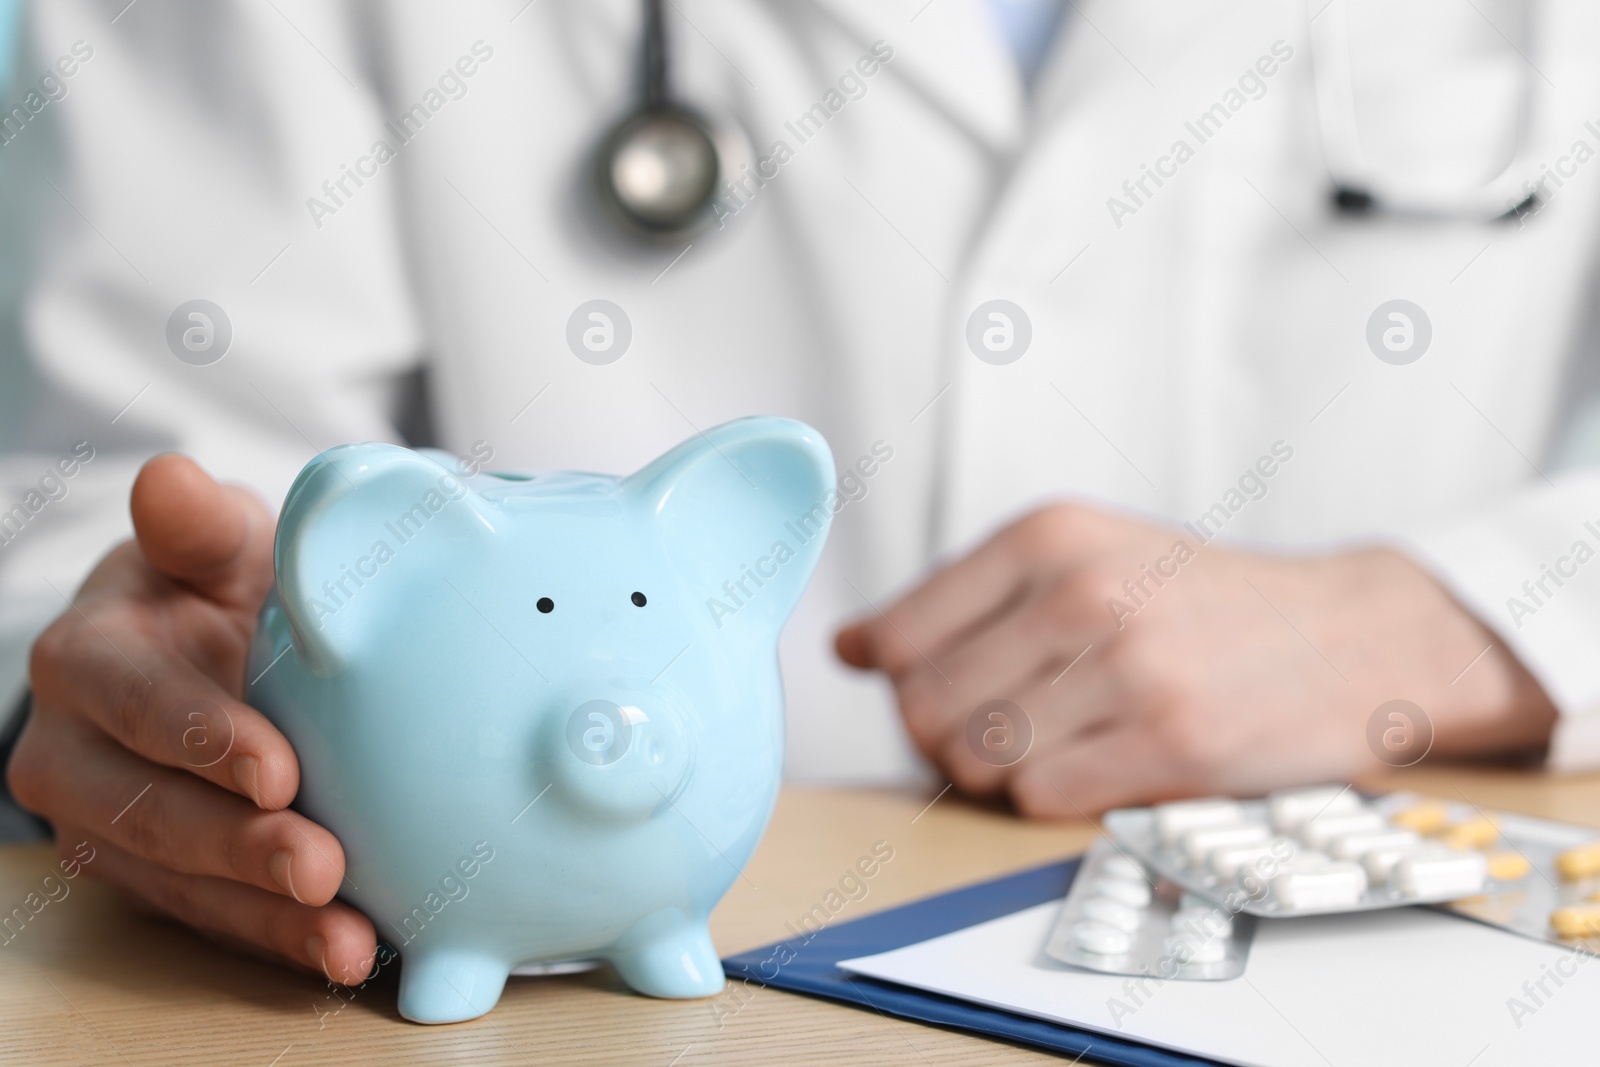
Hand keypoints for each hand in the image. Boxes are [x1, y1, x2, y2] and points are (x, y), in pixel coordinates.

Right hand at [8, 455, 376, 981]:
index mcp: (87, 659)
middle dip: (236, 845)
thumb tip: (171, 479)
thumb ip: (199, 524)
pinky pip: (210, 916)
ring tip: (344, 936)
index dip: (198, 737)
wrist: (213, 648)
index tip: (275, 767)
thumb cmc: (221, 590)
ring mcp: (110, 823)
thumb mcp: (216, 544)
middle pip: (149, 810)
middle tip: (321, 865)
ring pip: (178, 878)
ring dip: (263, 912)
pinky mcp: (153, 876)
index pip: (132, 702)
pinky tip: (341, 951)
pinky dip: (275, 937)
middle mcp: (76, 751)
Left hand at [836, 503, 1557, 815]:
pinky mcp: (1171, 744)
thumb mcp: (1086, 554)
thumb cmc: (1198, 600)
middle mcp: (1081, 590)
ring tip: (1048, 743)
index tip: (920, 689)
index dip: (894, 682)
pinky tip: (1096, 764)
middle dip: (938, 736)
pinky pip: (1039, 796)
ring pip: (974, 759)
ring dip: (995, 771)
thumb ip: (965, 597)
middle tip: (990, 728)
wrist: (1352, 635)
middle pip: (923, 707)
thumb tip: (846, 646)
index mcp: (1048, 533)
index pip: (896, 635)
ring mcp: (1129, 667)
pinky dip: (1051, 795)